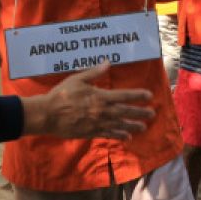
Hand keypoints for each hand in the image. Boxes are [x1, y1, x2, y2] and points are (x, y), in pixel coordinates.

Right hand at [23, 62, 155, 139]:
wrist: (48, 114)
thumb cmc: (62, 94)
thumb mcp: (78, 79)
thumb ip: (94, 72)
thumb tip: (108, 62)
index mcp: (100, 96)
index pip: (124, 95)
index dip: (138, 95)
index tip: (149, 95)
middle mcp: (102, 111)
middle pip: (126, 112)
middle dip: (140, 112)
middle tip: (152, 114)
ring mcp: (97, 123)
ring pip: (119, 125)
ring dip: (133, 126)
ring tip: (143, 127)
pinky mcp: (90, 132)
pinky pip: (108, 134)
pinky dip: (118, 136)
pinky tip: (127, 137)